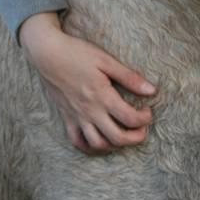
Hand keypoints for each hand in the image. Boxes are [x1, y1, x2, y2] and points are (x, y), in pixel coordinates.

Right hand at [19, 11, 155, 155]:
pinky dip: (90, 147)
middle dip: (135, 138)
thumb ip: (129, 77)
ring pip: (97, 144)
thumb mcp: (106, 60)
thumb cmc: (78, 53)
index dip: (144, 119)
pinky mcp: (67, 118)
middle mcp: (90, 111)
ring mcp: (77, 117)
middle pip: (117, 137)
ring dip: (114, 145)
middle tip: (142, 129)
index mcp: (102, 96)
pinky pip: (77, 141)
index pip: (129, 118)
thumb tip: (152, 90)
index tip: (148, 111)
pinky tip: (100, 140)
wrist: (48, 54)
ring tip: (123, 135)